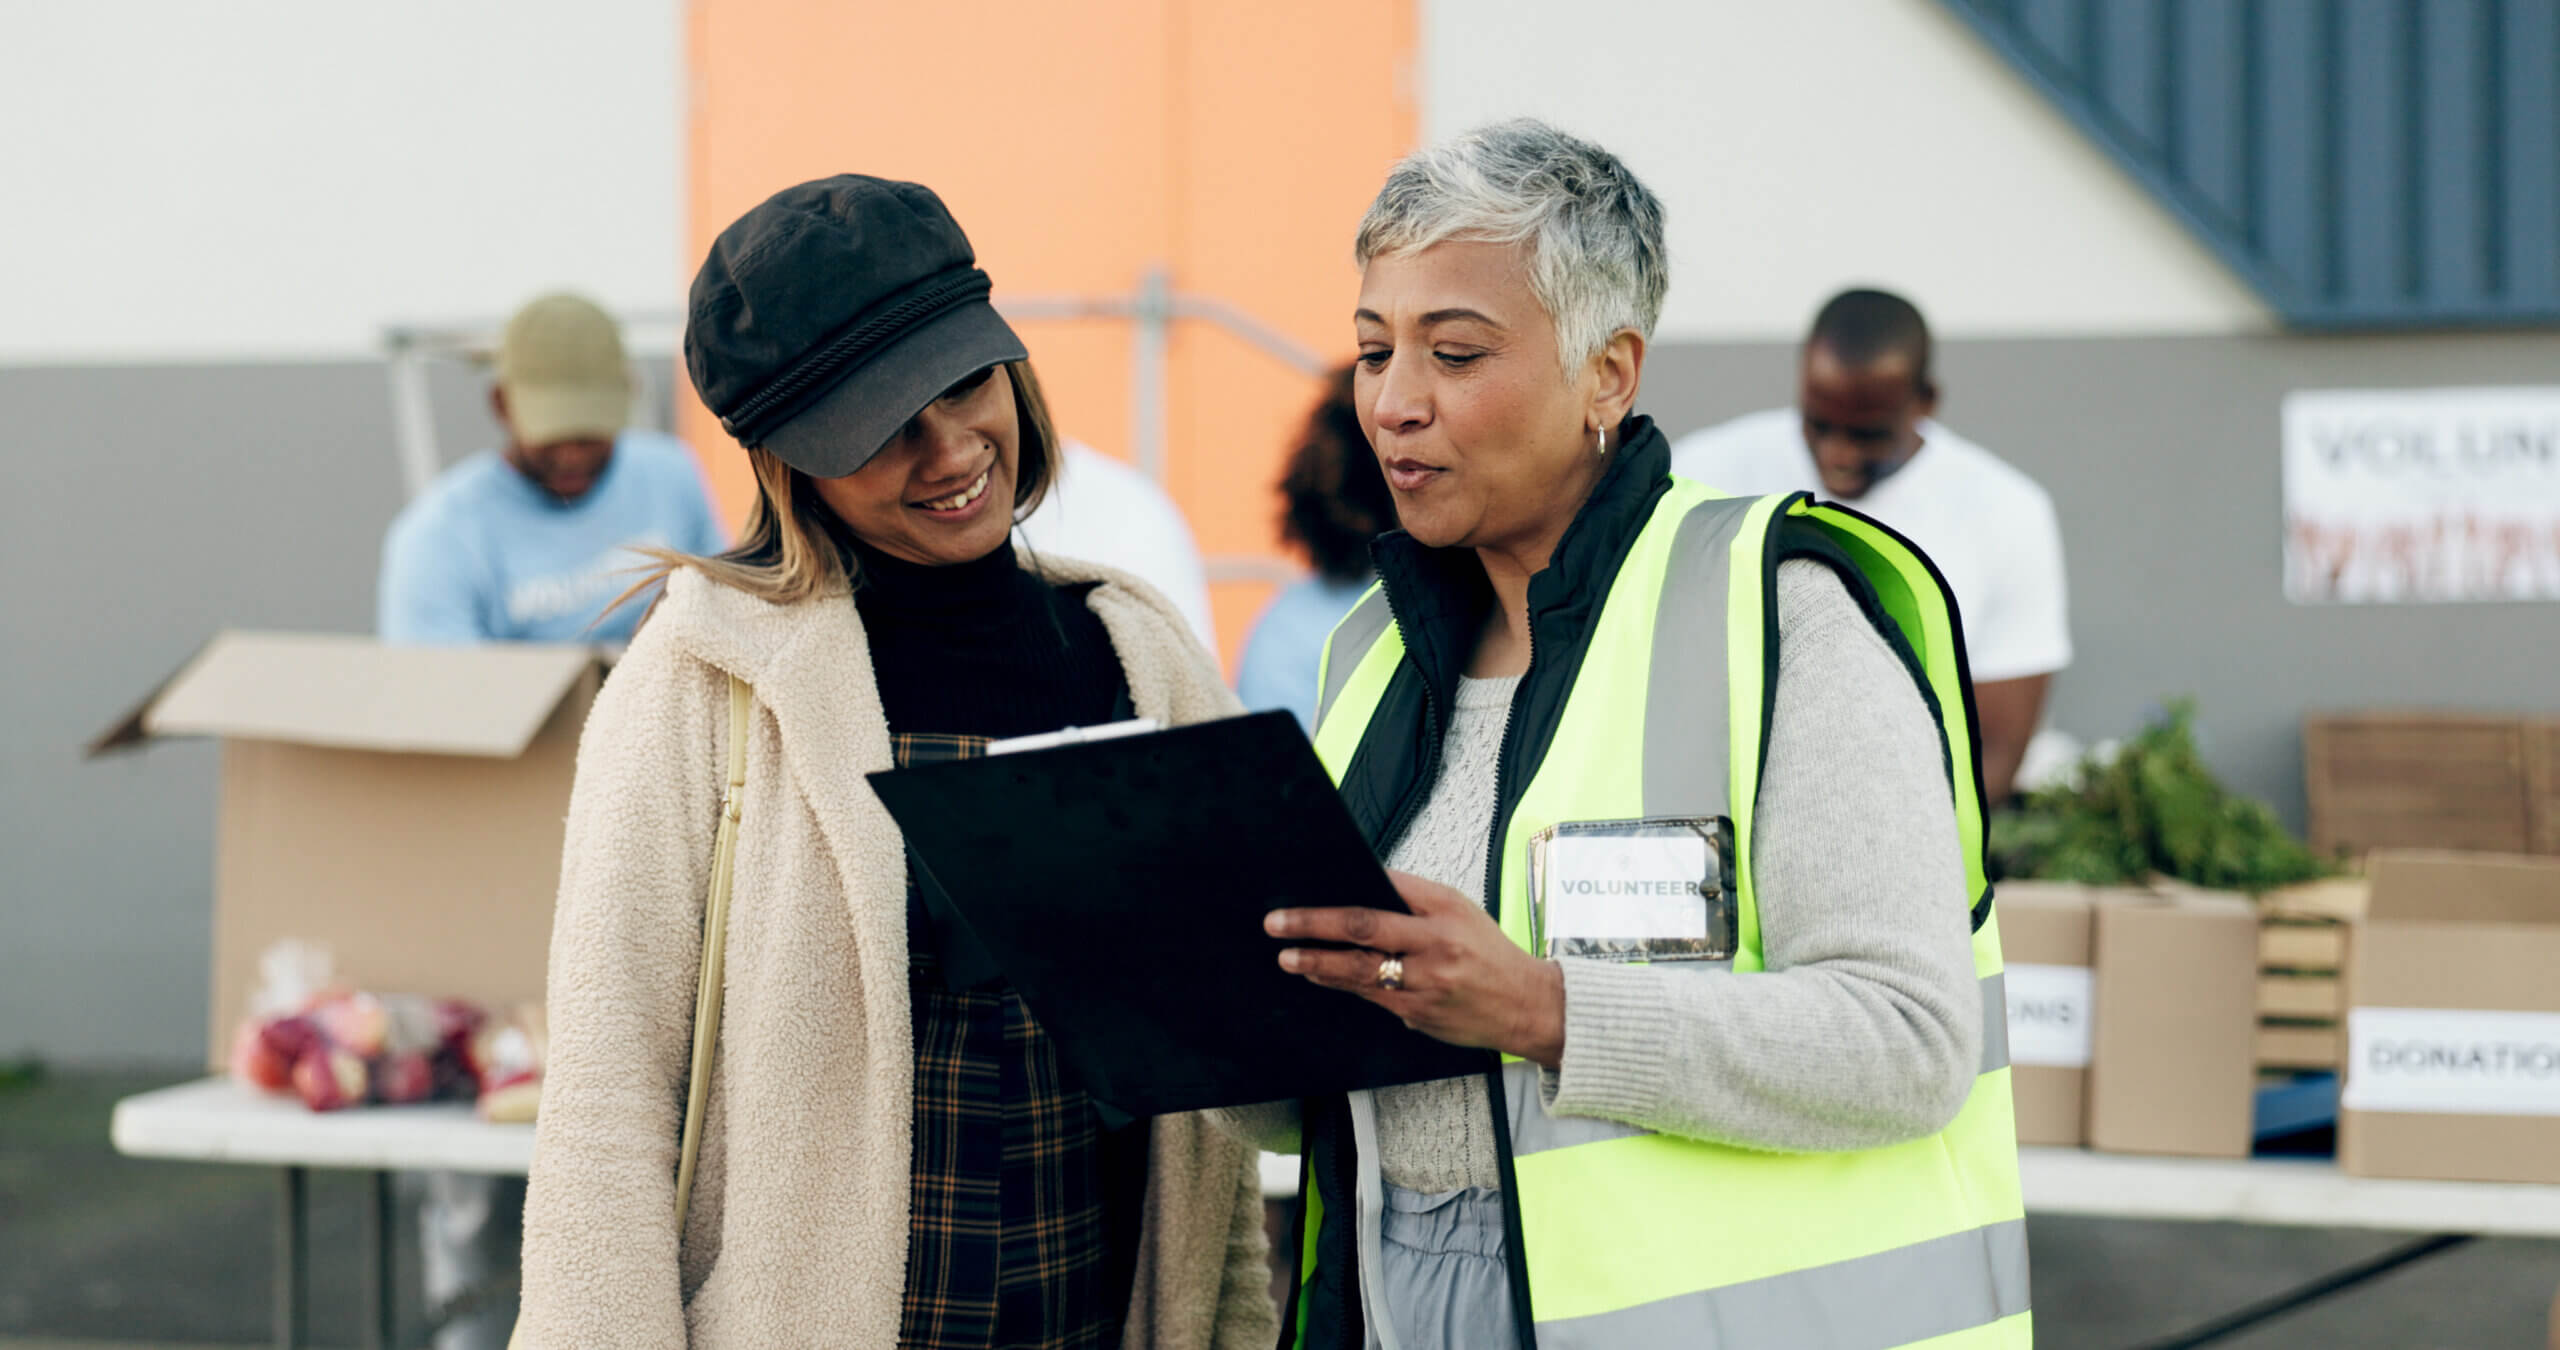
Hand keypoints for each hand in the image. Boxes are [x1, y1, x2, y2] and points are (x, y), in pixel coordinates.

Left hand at [1266, 869, 1566, 1067]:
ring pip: (1359, 970)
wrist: (1525, 1006)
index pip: (1387, 890)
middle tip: (1278, 924)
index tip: (1308, 885)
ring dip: (1317, 963)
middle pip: (1363, 930)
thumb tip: (1363, 887)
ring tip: (1288, 957)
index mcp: (1445, 911)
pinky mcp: (1417, 1014)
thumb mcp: (1460, 910)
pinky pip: (1370, 996)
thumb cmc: (1488, 953)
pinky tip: (1319, 975)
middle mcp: (1435, 946)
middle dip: (1314, 926)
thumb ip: (1414, 898)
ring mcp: (1424, 984)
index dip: (1347, 889)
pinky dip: (1340, 983)